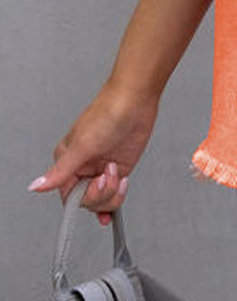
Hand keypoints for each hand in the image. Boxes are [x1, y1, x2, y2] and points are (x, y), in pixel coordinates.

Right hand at [28, 82, 158, 224]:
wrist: (136, 99)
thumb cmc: (107, 112)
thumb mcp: (82, 145)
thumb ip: (61, 170)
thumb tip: (37, 186)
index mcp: (68, 161)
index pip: (69, 196)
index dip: (84, 197)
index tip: (95, 185)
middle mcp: (83, 167)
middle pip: (86, 201)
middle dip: (101, 193)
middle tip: (109, 174)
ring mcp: (101, 168)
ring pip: (101, 200)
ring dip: (112, 193)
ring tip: (116, 171)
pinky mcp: (118, 168)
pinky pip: (114, 194)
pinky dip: (115, 200)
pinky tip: (118, 199)